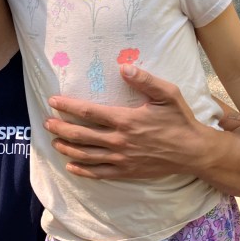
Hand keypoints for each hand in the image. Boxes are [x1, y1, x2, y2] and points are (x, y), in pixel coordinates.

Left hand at [45, 66, 212, 179]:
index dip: (68, 106)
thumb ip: (145, 80)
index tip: (53, 101)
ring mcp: (121, 158)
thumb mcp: (167, 94)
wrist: (193, 151)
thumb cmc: (180, 120)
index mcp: (126, 120)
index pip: (89, 112)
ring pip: (86, 155)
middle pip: (81, 135)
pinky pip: (99, 173)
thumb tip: (124, 67)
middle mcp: (119, 140)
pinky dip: (82, 170)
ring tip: (55, 141)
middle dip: (61, 127)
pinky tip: (71, 167)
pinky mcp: (126, 171)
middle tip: (47, 122)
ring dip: (67, 148)